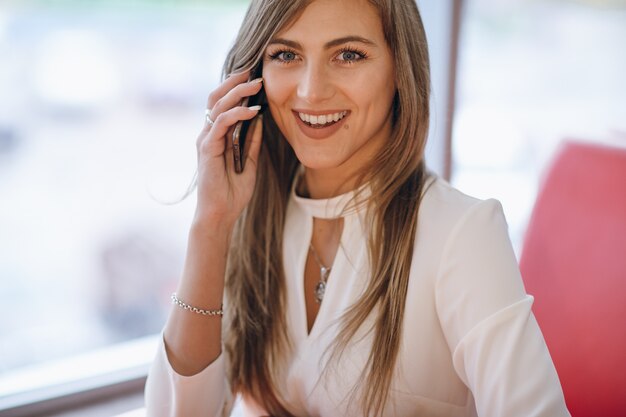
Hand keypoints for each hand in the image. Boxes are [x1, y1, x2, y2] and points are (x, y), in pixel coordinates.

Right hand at [194, 70, 263, 226]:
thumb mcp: (249, 162)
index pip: (223, 104)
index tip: (255, 77)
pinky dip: (236, 114)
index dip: (236, 88)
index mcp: (217, 136)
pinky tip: (252, 110)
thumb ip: (251, 140)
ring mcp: (206, 140)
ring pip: (218, 106)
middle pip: (217, 97)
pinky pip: (221, 124)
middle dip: (235, 82)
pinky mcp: (207, 148)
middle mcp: (208, 134)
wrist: (220, 214)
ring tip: (257, 84)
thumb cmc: (232, 192)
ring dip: (238, 92)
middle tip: (255, 72)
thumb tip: (260, 118)